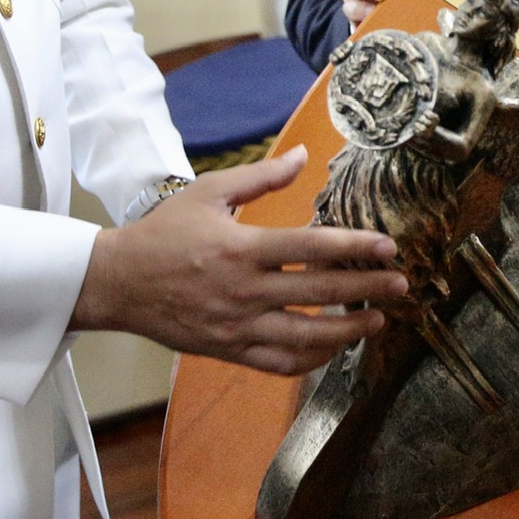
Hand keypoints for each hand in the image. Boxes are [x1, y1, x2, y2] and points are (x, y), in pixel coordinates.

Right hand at [69, 147, 407, 374]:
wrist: (117, 283)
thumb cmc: (163, 233)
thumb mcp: (209, 192)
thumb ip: (261, 178)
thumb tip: (303, 155)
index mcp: (243, 249)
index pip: (312, 248)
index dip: (355, 248)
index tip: (388, 248)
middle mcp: (244, 290)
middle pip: (320, 293)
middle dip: (367, 290)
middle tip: (401, 286)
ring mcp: (237, 326)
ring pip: (306, 335)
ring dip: (349, 331)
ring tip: (378, 321)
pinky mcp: (229, 350)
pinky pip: (279, 362)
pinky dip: (311, 359)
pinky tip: (333, 348)